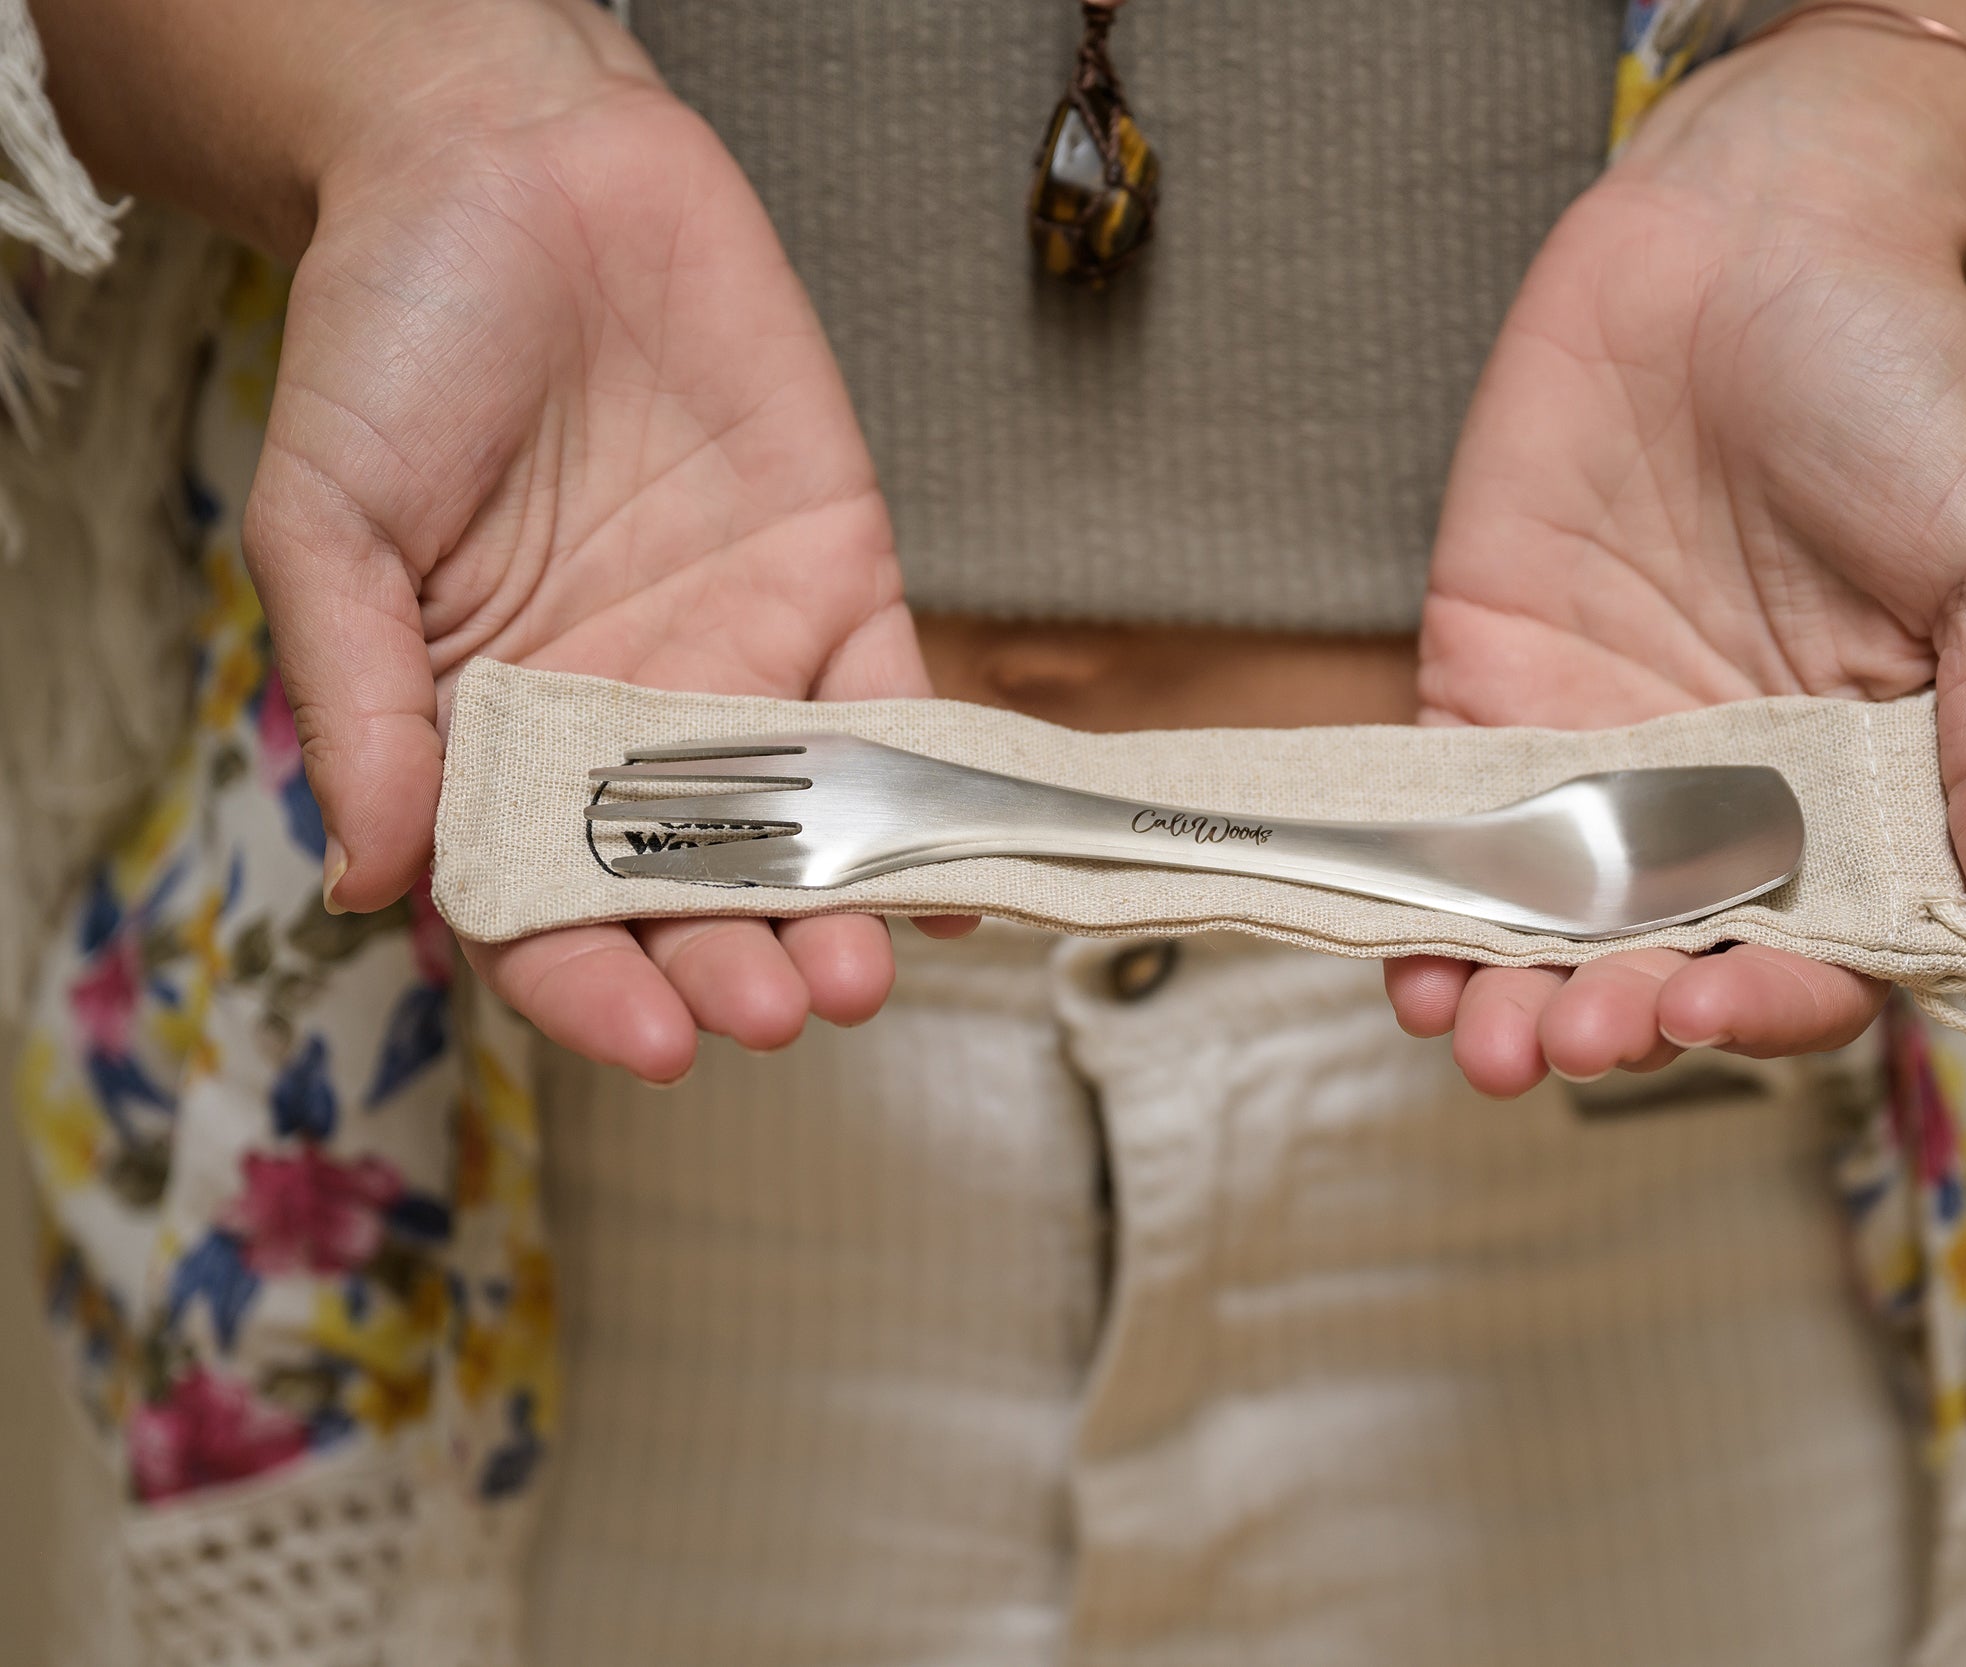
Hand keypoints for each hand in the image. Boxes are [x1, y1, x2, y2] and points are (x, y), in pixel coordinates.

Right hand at [242, 5, 951, 1082]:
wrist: (519, 166)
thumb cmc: (392, 337)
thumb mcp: (328, 519)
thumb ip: (360, 701)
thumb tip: (367, 885)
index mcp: (493, 729)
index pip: (543, 899)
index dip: (591, 980)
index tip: (648, 1034)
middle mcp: (624, 719)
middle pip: (688, 885)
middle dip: (733, 961)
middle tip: (771, 1008)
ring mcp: (739, 658)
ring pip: (804, 823)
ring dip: (837, 907)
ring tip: (858, 968)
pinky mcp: (839, 580)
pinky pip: (898, 708)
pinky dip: (934, 789)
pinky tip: (956, 867)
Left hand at [1386, 28, 1965, 1095]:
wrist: (1765, 226)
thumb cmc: (1913, 387)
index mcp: (1860, 795)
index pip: (1815, 953)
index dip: (1766, 1005)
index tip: (1715, 1003)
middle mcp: (1723, 799)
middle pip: (1663, 960)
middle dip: (1614, 1023)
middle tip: (1577, 1039)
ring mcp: (1595, 749)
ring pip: (1543, 922)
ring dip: (1508, 997)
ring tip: (1480, 1039)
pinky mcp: (1486, 685)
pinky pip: (1445, 822)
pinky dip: (1421, 900)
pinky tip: (1406, 957)